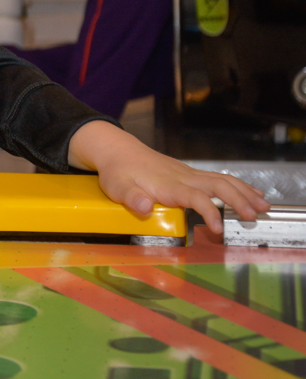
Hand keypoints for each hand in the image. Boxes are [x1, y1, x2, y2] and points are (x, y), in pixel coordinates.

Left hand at [68, 120, 269, 233]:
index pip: (195, 197)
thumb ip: (130, 198)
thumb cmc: (117, 170)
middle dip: (239, 200)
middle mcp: (182, 177)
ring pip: (222, 180)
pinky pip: (217, 179)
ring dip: (244, 192)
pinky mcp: (188, 174)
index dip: (209, 212)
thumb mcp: (116, 186)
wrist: (117, 150)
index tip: (218, 228)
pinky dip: (237, 186)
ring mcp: (187, 174)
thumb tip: (143, 207)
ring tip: (264, 206)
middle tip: (255, 216)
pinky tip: (249, 194)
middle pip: (218, 185)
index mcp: (168, 184)